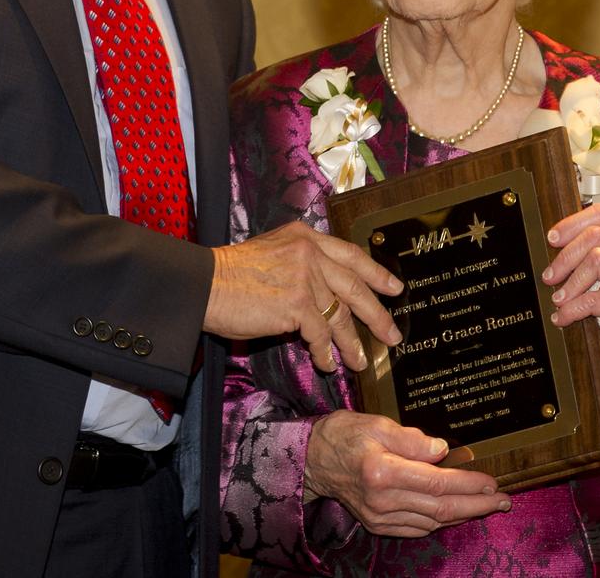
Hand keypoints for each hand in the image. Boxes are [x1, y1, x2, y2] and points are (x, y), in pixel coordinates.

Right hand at [205, 222, 401, 371]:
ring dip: (351, 342)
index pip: (350, 254)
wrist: (205, 285)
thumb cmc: (231, 275)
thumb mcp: (272, 254)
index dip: (375, 273)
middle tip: (392, 334)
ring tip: (360, 361)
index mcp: (304, 237)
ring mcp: (305, 276)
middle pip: (355, 286)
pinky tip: (327, 363)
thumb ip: (301, 265)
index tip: (394, 287)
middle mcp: (310, 252)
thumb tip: (327, 297)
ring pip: (340, 314)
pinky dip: (326, 351)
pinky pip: (321, 333)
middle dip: (377, 314)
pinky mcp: (297, 302)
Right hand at [303, 411, 509, 536]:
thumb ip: (411, 438)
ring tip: (487, 505)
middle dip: (477, 505)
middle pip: (441, 508)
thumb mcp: (376, 423)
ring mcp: (380, 517)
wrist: (312, 460)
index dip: (468, 483)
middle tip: (503, 499)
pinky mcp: (378, 524)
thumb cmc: (344, 434)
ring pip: (433, 521)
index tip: (492, 481)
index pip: (438, 482)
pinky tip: (456, 513)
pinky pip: (417, 528)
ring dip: (463, 515)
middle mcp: (383, 500)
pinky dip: (441, 522)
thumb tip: (442, 450)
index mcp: (383, 471)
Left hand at [543, 203, 599, 393]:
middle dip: (565, 257)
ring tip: (558, 299)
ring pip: (596, 260)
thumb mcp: (598, 270)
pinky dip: (572, 309)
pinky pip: (594, 299)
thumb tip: (550, 240)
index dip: (572, 223)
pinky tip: (563, 317)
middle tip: (549, 277)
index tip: (552, 239)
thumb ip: (583, 250)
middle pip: (595, 236)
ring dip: (570, 283)